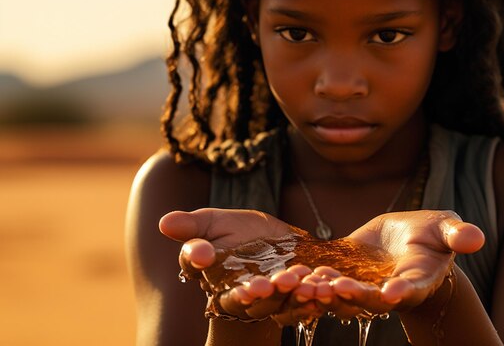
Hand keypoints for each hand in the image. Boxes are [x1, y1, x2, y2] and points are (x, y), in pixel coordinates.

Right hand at [159, 208, 321, 322]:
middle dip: (247, 293)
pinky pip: (298, 306)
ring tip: (291, 279)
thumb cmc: (240, 233)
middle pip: (236, 296)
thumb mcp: (218, 222)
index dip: (197, 259)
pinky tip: (316, 286)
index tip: (202, 253)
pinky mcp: (290, 302)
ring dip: (281, 295)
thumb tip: (164, 222)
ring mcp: (263, 300)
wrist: (277, 245)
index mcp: (207, 269)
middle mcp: (232, 291)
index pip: (195, 265)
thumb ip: (195, 226)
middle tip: (258, 285)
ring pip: (269, 304)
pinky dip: (307, 299)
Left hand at [316, 210, 483, 317]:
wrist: (408, 240)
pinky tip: (300, 274)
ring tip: (313, 283)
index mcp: (417, 279)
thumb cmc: (433, 234)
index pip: (411, 288)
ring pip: (346, 295)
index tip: (392, 293)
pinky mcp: (346, 273)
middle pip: (372, 298)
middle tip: (339, 288)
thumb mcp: (446, 228)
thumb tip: (476, 238)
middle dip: (356, 295)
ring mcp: (365, 284)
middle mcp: (389, 290)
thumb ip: (458, 235)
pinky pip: (329, 280)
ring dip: (329, 291)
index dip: (402, 291)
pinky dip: (316, 279)